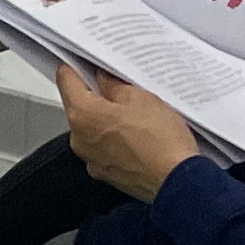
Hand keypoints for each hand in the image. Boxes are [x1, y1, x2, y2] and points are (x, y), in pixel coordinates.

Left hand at [59, 64, 202, 201]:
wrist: (178, 183)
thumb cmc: (161, 141)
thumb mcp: (140, 98)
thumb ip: (113, 84)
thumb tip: (102, 77)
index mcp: (82, 114)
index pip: (66, 79)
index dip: (76, 66)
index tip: (85, 61)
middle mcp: (78, 139)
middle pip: (80, 106)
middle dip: (98, 96)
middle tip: (123, 90)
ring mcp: (91, 159)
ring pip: (93, 129)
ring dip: (108, 121)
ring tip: (138, 119)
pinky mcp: (106, 174)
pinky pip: (105, 149)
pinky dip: (116, 142)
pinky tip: (139, 139)